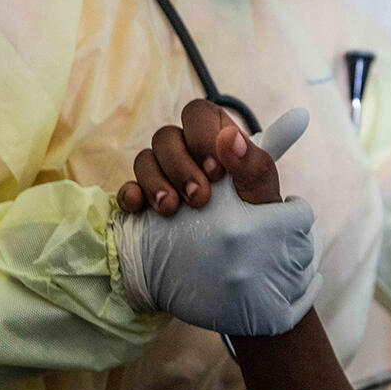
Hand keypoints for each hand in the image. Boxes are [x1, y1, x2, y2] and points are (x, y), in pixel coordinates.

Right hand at [116, 100, 304, 213]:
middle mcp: (187, 155)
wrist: (238, 274)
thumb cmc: (257, 228)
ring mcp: (163, 178)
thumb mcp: (263, 200)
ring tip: (173, 210)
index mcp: (218, 143)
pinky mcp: (144, 204)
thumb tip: (231, 139)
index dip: (203, 135)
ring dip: (156, 182)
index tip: (217, 170)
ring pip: (144, 159)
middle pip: (167, 136)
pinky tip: (138, 209)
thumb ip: (254, 166)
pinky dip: (130, 195)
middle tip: (200, 198)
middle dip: (181, 165)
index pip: (200, 115)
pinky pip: (127, 188)